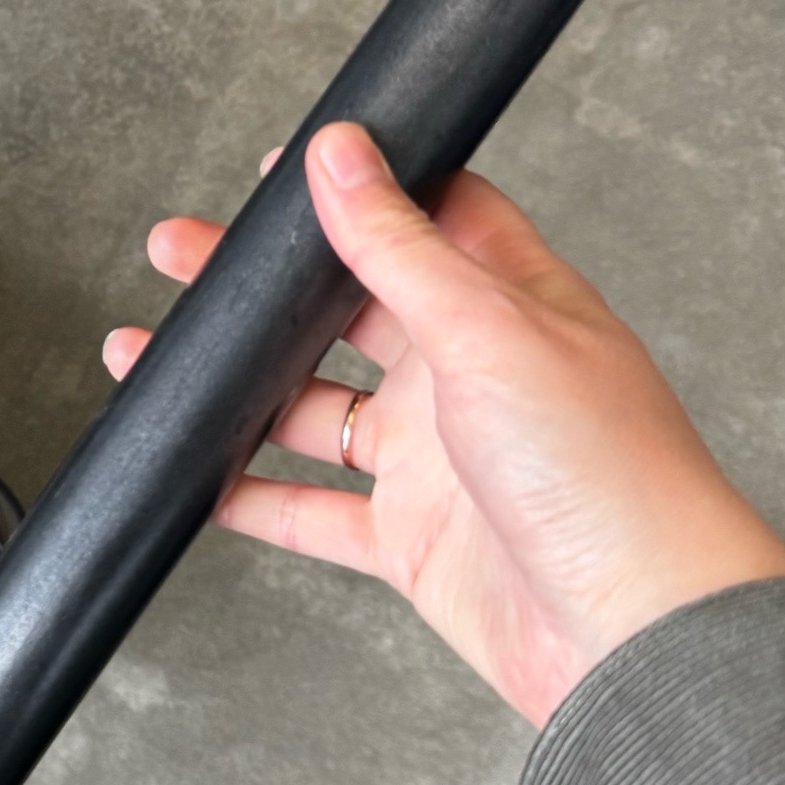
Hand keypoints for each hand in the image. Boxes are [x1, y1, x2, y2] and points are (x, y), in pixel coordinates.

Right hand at [103, 121, 784, 726]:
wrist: (634, 631)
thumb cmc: (606, 472)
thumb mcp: (489, 328)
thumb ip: (400, 245)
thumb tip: (342, 153)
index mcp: (508, 303)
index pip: (426, 219)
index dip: (356, 190)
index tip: (283, 171)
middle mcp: (468, 375)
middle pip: (344, 311)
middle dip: (261, 289)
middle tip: (184, 257)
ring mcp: (435, 460)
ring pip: (309, 408)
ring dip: (233, 385)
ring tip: (150, 355)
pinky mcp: (410, 539)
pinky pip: (308, 509)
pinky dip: (248, 492)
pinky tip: (194, 469)